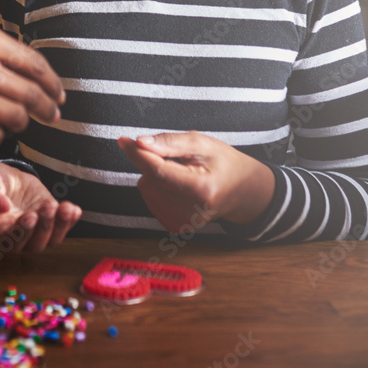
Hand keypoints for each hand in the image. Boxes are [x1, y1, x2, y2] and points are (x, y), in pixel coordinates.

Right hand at [0, 160, 79, 252]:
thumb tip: (2, 205)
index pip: (11, 241)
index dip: (22, 232)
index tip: (29, 216)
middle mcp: (16, 236)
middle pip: (34, 243)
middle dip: (44, 226)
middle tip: (48, 207)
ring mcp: (35, 228)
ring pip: (51, 238)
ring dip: (61, 225)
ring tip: (66, 208)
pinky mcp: (48, 218)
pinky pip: (62, 226)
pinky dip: (71, 220)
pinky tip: (74, 210)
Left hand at [117, 132, 275, 231]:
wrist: (243, 192)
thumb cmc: (225, 164)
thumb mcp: (203, 143)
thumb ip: (170, 142)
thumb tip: (141, 142)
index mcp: (202, 190)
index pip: (158, 172)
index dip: (138, 155)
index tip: (124, 141)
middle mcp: (192, 212)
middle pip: (149, 181)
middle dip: (152, 164)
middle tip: (175, 159)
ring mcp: (184, 223)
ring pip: (147, 190)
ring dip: (155, 177)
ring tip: (181, 173)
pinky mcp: (176, 226)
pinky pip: (150, 201)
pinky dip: (158, 189)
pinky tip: (177, 187)